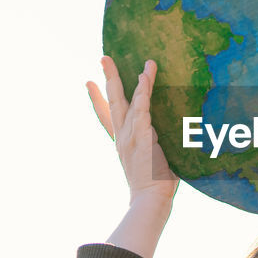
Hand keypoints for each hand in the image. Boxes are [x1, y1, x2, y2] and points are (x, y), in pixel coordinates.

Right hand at [86, 56, 178, 207]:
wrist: (151, 200)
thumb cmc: (156, 185)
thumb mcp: (151, 161)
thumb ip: (154, 146)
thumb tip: (169, 136)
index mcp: (122, 142)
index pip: (106, 116)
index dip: (97, 99)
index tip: (88, 83)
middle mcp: (122, 136)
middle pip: (112, 101)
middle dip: (108, 78)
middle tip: (103, 58)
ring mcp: (129, 135)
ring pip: (126, 100)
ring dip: (125, 78)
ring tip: (128, 60)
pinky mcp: (141, 135)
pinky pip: (142, 108)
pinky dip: (143, 91)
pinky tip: (144, 76)